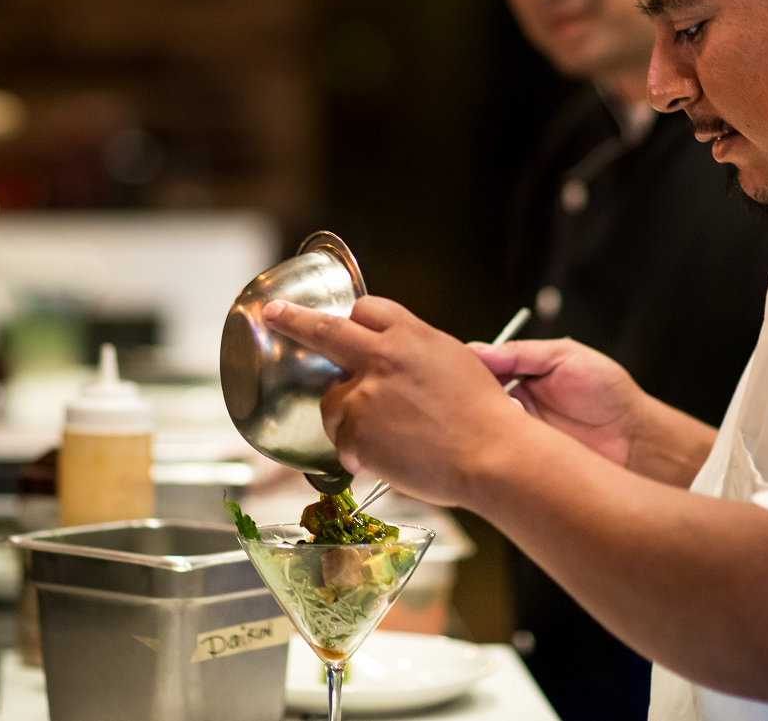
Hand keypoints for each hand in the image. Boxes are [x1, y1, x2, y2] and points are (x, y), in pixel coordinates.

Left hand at [261, 295, 527, 506]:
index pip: (366, 309)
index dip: (351, 317)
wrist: (491, 455)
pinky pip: (341, 440)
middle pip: (325, 330)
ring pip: (332, 400)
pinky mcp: (356, 429)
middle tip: (276, 315)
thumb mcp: (454, 362)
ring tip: (385, 437)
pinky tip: (386, 458)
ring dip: (346, 416)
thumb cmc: (483, 417)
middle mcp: (382, 357)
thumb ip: (415, 353)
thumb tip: (393, 359)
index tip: (336, 315)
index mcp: (410, 336)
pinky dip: (357, 452)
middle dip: (294, 320)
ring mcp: (365, 393)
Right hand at [468, 338, 646, 467]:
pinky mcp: (525, 464)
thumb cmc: (608, 391)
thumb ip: (521, 353)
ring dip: (488, 423)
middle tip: (480, 395)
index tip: (461, 370)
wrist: (635, 438)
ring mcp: (518, 436)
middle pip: (473, 401)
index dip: (466, 369)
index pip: (479, 370)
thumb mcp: (564, 357)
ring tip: (509, 413)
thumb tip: (478, 350)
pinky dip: (500, 450)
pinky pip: (501, 457)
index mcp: (520, 376)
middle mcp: (513, 405)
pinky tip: (508, 443)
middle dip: (471, 399)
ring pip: (483, 430)